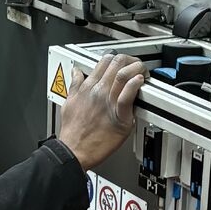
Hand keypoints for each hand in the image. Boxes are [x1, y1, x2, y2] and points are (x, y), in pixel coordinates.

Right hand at [56, 54, 145, 171]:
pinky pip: (127, 96)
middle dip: (129, 60)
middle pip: (116, 63)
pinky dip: (135, 85)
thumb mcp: (68, 103)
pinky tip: (139, 82)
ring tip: (142, 72)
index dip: (117, 58)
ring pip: (123, 74)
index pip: (104, 61)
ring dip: (136, 68)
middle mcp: (97, 91)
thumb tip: (75, 73)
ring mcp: (107, 102)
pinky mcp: (118, 116)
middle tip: (136, 66)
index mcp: (87, 87)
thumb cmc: (72, 132)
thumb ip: (74, 85)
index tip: (123, 64)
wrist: (73, 151)